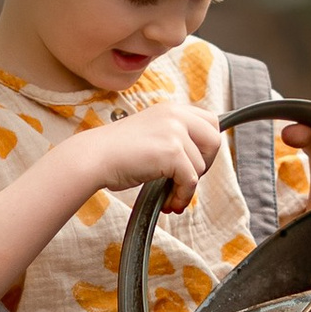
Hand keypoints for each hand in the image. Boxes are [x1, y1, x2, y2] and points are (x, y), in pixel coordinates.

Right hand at [100, 95, 222, 213]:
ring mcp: (175, 132)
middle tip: (187, 179)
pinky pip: (190, 181)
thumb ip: (174, 138)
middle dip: (205, 165)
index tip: (195, 163)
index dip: (207, 146)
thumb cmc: (117, 152)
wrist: (95, 157)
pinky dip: (182, 196)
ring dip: (186, 187)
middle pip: (214, 140)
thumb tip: (199, 159)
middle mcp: (176, 115)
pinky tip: (169, 202)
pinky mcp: (172, 152)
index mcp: (172, 109)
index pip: (210, 121)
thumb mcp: (152, 133)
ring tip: (170, 196)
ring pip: (200, 167)